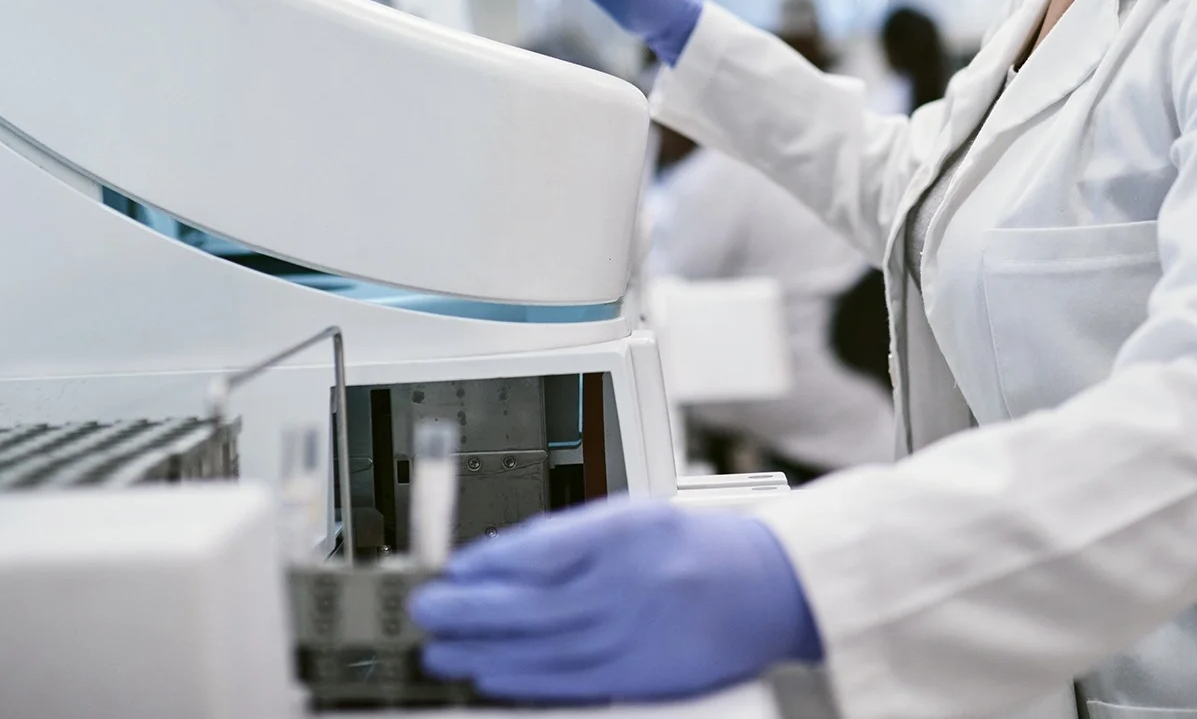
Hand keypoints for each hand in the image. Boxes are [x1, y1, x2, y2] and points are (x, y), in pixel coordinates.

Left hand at [409, 500, 821, 701]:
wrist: (770, 587)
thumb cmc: (700, 546)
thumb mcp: (636, 514)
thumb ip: (572, 536)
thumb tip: (502, 559)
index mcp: (629, 532)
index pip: (541, 548)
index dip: (489, 562)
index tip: (452, 567)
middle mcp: (630, 583)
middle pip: (532, 602)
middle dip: (470, 608)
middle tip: (426, 608)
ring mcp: (636, 633)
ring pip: (543, 647)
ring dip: (484, 650)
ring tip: (441, 649)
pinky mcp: (642, 676)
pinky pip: (572, 682)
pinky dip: (524, 680)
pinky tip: (491, 676)